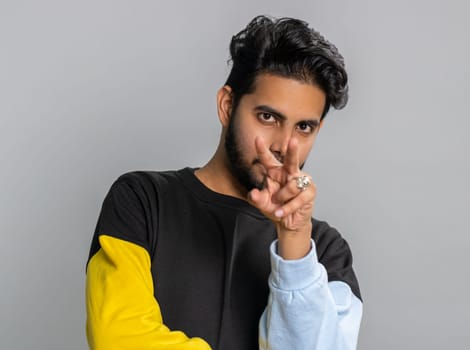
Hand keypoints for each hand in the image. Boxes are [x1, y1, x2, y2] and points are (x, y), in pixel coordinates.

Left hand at [247, 136, 315, 258]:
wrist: (288, 222)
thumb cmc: (275, 208)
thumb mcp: (262, 204)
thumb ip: (256, 199)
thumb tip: (253, 193)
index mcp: (275, 172)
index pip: (268, 160)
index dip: (262, 150)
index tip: (257, 139)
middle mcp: (289, 173)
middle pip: (291, 160)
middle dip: (292, 151)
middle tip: (293, 141)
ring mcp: (301, 181)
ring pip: (292, 186)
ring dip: (282, 198)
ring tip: (278, 205)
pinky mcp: (310, 191)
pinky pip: (299, 198)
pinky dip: (288, 207)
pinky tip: (282, 212)